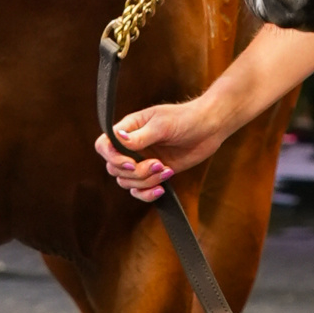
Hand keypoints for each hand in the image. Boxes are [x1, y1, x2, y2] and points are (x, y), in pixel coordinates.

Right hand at [95, 88, 231, 201]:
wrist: (209, 128)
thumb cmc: (185, 119)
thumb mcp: (161, 125)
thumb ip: (139, 137)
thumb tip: (116, 139)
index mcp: (128, 129)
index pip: (104, 146)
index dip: (112, 158)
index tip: (132, 163)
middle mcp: (131, 147)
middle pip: (115, 168)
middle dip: (136, 172)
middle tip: (158, 164)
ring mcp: (142, 161)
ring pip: (127, 182)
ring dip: (146, 181)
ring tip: (166, 169)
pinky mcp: (154, 174)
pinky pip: (140, 191)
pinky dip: (148, 194)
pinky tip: (162, 188)